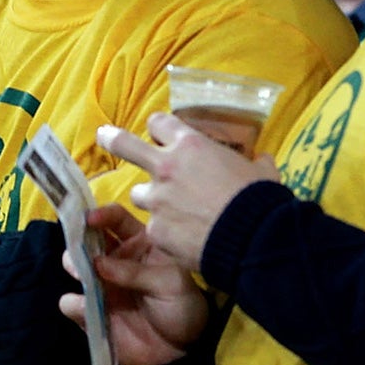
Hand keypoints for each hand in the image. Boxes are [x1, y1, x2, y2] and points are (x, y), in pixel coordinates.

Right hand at [60, 204, 208, 364]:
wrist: (181, 349)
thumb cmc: (182, 306)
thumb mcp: (170, 283)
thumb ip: (135, 272)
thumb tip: (98, 263)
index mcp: (139, 244)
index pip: (116, 219)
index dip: (101, 214)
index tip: (89, 219)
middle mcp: (115, 260)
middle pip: (87, 238)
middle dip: (79, 239)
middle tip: (83, 251)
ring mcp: (101, 285)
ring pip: (73, 265)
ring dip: (73, 266)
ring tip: (83, 276)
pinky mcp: (91, 312)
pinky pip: (70, 303)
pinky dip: (74, 304)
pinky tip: (87, 309)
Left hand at [97, 114, 277, 273]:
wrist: (254, 238)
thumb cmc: (260, 199)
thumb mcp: (262, 171)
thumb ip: (255, 162)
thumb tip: (261, 159)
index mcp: (192, 145)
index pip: (160, 124)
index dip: (159, 128)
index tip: (159, 132)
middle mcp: (167, 168)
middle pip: (126, 146)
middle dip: (112, 139)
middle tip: (103, 136)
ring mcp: (158, 200)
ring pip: (139, 195)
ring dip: (152, 200)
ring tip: (170, 212)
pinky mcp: (156, 231)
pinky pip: (154, 228)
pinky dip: (165, 232)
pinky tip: (183, 240)